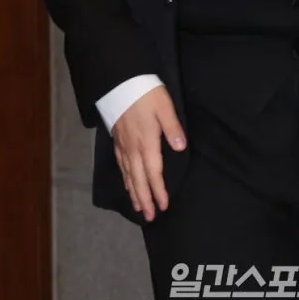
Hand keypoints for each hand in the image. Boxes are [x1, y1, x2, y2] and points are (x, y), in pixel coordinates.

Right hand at [112, 85, 186, 220]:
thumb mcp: (164, 107)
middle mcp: (133, 148)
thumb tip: (181, 148)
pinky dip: (124, 178)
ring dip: (134, 192)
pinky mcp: (117, 139)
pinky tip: (127, 184)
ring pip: (128, 174)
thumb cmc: (145, 93)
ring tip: (139, 207)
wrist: (120, 82)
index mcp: (147, 141)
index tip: (164, 205)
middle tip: (150, 217)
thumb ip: (172, 128)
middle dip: (145, 199)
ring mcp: (123, 145)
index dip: (159, 190)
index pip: (154, 172)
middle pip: (139, 179)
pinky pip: (121, 164)